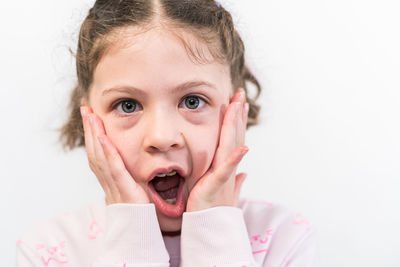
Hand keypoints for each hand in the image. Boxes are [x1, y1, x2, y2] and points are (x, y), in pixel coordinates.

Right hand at [80, 106, 149, 204]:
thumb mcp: (132, 189)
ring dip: (94, 135)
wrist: (137, 232)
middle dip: (90, 129)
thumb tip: (133, 164)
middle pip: (95, 151)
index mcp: (110, 179)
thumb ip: (130, 176)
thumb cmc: (138, 212)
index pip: (99, 153)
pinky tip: (103, 138)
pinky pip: (113, 168)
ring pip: (99, 156)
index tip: (91, 118)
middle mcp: (108, 180)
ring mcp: (112, 184)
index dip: (94, 136)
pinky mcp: (122, 189)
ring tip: (90, 116)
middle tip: (86, 109)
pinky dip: (107, 152)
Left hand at [186, 88, 248, 211]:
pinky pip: (227, 170)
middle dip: (238, 114)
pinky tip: (243, 147)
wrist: (210, 228)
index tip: (237, 104)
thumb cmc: (213, 209)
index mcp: (227, 166)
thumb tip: (244, 174)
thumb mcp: (224, 191)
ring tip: (238, 106)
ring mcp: (225, 174)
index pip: (233, 139)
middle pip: (235, 136)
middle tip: (240, 94)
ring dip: (236, 126)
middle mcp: (229, 167)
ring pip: (232, 145)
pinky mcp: (218, 185)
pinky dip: (236, 159)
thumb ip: (235, 181)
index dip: (236, 121)